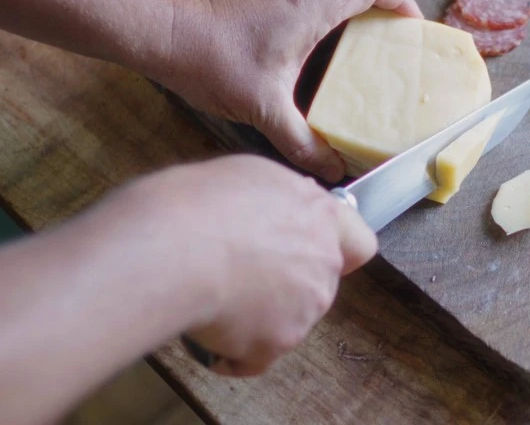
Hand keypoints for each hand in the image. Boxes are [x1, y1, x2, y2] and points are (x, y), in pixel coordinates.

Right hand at [96, 154, 376, 375]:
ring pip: (289, 319)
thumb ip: (277, 198)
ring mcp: (306, 305)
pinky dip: (234, 350)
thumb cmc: (196, 203)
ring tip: (214, 296)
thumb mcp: (246, 175)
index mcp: (320, 214)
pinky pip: (257, 355)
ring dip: (260, 315)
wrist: (171, 247)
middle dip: (286, 283)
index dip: (335, 249)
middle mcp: (323, 260)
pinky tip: (207, 327)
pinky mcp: (279, 342)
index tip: (306, 250)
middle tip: (240, 273)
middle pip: (316, 281)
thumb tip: (273, 210)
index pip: (359, 243)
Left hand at [159, 0, 422, 181]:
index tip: (414, 28)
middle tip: (396, 48)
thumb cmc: (213, 61)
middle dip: (384, 14)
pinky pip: (313, 1)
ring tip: (366, 56)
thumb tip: (332, 170)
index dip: (401, 1)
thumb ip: (302, 142)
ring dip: (356, 18)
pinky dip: (330, 22)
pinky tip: (322, 58)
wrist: (165, 34)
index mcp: (312, 5)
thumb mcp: (264, 108)